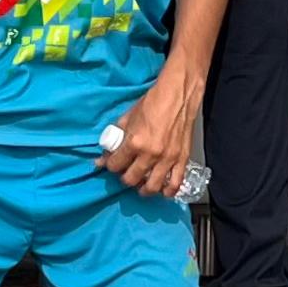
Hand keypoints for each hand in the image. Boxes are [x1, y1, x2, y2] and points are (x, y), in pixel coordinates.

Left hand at [100, 70, 202, 196]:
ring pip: (152, 187)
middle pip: (131, 179)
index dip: (110, 165)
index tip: (112, 163)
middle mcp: (151, 154)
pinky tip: (163, 191)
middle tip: (126, 172)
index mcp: (135, 142)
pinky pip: (175, 183)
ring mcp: (168, 159)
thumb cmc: (153, 102)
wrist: (179, 95)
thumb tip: (105, 153)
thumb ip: (116, 137)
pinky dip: (168, 191)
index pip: (115, 165)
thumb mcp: (128, 117)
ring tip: (141, 185)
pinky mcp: (182, 159)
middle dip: (125, 177)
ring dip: (144, 189)